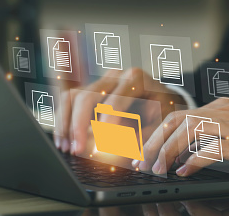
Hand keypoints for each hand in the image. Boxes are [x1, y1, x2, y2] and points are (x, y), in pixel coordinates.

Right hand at [54, 68, 184, 154]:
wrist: (164, 98)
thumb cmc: (164, 110)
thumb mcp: (162, 123)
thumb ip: (145, 137)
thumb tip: (125, 153)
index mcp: (135, 79)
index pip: (113, 102)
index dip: (104, 126)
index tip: (99, 147)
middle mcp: (115, 76)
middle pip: (86, 96)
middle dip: (78, 125)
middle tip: (77, 148)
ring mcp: (101, 81)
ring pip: (73, 97)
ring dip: (66, 123)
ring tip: (66, 146)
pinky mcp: (92, 90)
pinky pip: (71, 102)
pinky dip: (64, 121)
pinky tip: (64, 140)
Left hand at [136, 99, 228, 175]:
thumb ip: (212, 134)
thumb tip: (184, 153)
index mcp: (220, 107)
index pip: (178, 115)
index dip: (157, 133)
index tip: (144, 151)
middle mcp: (224, 112)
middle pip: (178, 121)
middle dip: (155, 142)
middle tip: (143, 162)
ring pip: (190, 132)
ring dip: (169, 151)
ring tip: (159, 170)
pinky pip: (215, 149)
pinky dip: (195, 160)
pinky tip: (185, 172)